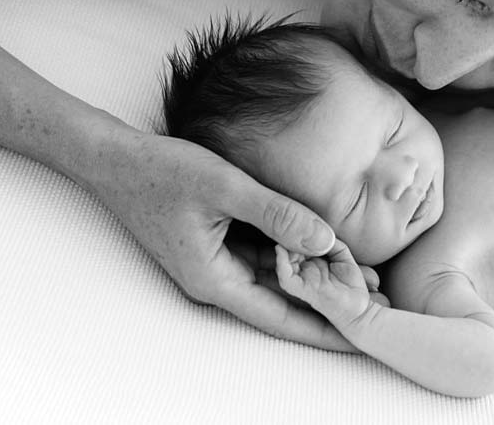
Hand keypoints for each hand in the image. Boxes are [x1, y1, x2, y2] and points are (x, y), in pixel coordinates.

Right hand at [96, 129, 355, 349]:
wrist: (115, 158)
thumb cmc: (163, 172)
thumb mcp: (226, 188)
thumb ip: (278, 214)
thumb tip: (326, 240)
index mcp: (215, 280)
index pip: (281, 317)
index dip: (324, 328)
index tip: (360, 335)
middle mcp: (217, 279)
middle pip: (283, 302)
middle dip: (328, 304)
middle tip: (378, 304)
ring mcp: (217, 262)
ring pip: (277, 278)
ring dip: (316, 277)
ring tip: (365, 277)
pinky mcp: (219, 242)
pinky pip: (264, 255)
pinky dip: (294, 253)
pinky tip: (326, 246)